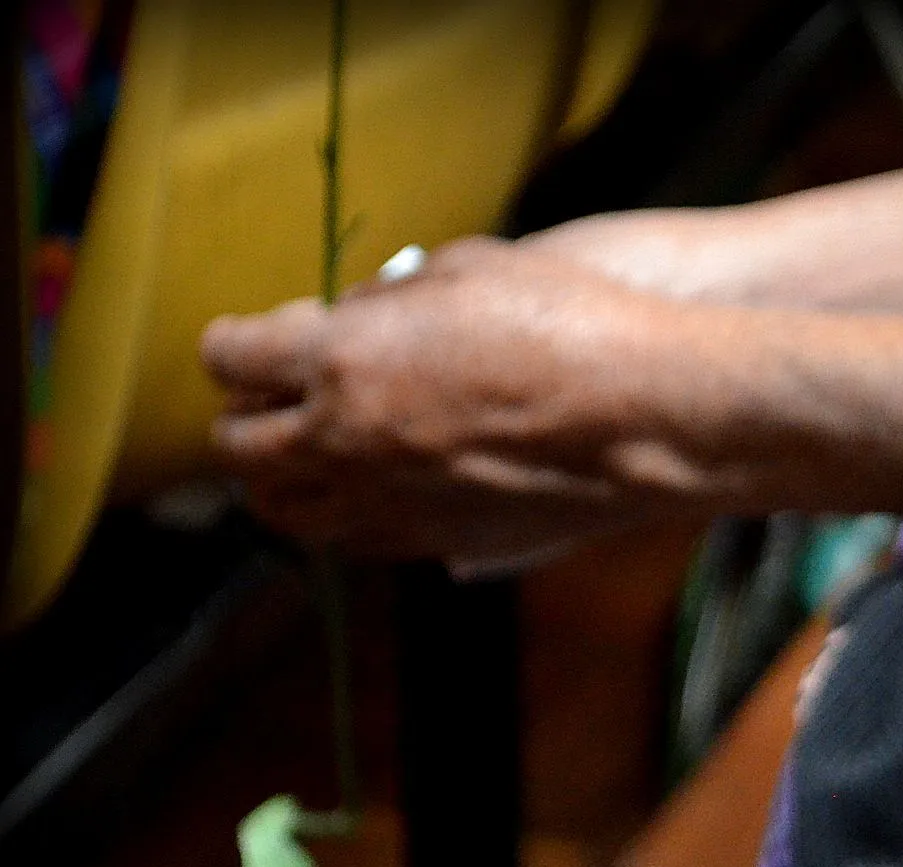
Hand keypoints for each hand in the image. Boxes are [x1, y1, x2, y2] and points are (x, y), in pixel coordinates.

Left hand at [201, 237, 708, 564]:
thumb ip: (387, 301)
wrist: (652, 414)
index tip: (250, 338)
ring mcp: (392, 503)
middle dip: (242, 420)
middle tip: (268, 401)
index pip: (232, 357)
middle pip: (239, 448)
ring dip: (284, 481)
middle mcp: (346, 441)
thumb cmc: (570, 323)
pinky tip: (378, 489)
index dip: (233, 343)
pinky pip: (359, 541)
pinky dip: (348, 516)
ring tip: (311, 458)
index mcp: (339, 360)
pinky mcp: (442, 542)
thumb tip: (355, 320)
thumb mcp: (462, 270)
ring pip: (288, 513)